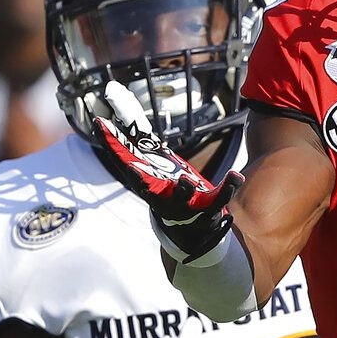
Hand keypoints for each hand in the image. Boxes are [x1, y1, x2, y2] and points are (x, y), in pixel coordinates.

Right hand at [91, 81, 242, 260]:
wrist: (190, 234)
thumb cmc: (169, 193)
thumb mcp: (153, 169)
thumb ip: (139, 140)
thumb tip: (120, 103)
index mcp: (147, 185)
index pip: (124, 163)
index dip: (111, 143)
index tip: (100, 124)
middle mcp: (161, 198)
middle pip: (146, 189)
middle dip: (138, 178)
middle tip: (131, 167)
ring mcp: (184, 207)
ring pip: (182, 198)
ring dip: (182, 190)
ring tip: (185, 179)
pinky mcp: (207, 212)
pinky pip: (219, 199)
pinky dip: (228, 186)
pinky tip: (236, 174)